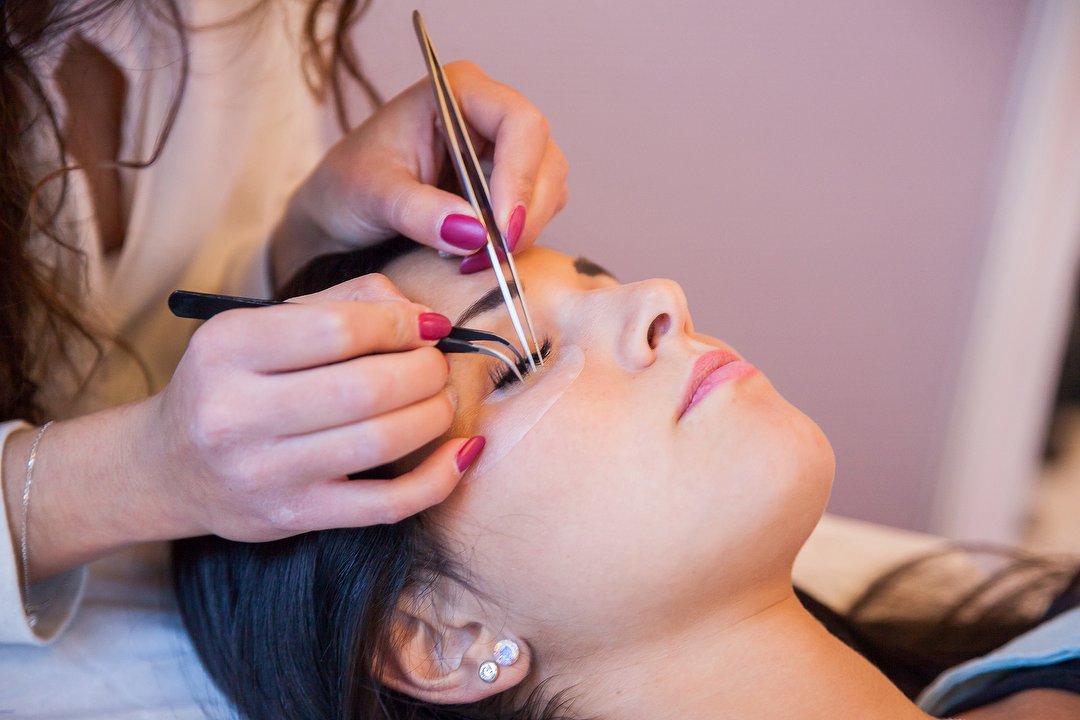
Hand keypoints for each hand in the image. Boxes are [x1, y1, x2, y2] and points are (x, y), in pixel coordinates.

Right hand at [144, 273, 476, 541]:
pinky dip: (439, 478)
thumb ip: (343, 302)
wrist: (169, 466)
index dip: (401, 324)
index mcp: (227, 347)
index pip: (339, 328)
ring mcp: (265, 472)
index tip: (427, 325)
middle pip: (367, 387)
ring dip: (434, 414)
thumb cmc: (233, 382)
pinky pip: (387, 504)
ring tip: (441, 399)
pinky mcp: (294, 517)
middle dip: (424, 369)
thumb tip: (422, 314)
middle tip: (437, 364)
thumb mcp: (263, 325)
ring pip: (381, 441)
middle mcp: (236, 412)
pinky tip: (462, 451)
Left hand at [272, 61, 567, 279]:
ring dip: (520, 232)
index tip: (499, 232)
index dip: (520, 178)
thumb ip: (419, 212)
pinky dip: (514, 240)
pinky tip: (474, 253)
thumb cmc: (349, 187)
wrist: (340, 213)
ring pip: (549, 190)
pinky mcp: (509, 187)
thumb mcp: (373, 195)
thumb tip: (475, 234)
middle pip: (544, 160)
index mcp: (459, 91)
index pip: (520, 124)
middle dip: (523, 215)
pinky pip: (536, 213)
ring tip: (470, 258)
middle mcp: (490, 115)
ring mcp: (505, 151)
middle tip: (488, 258)